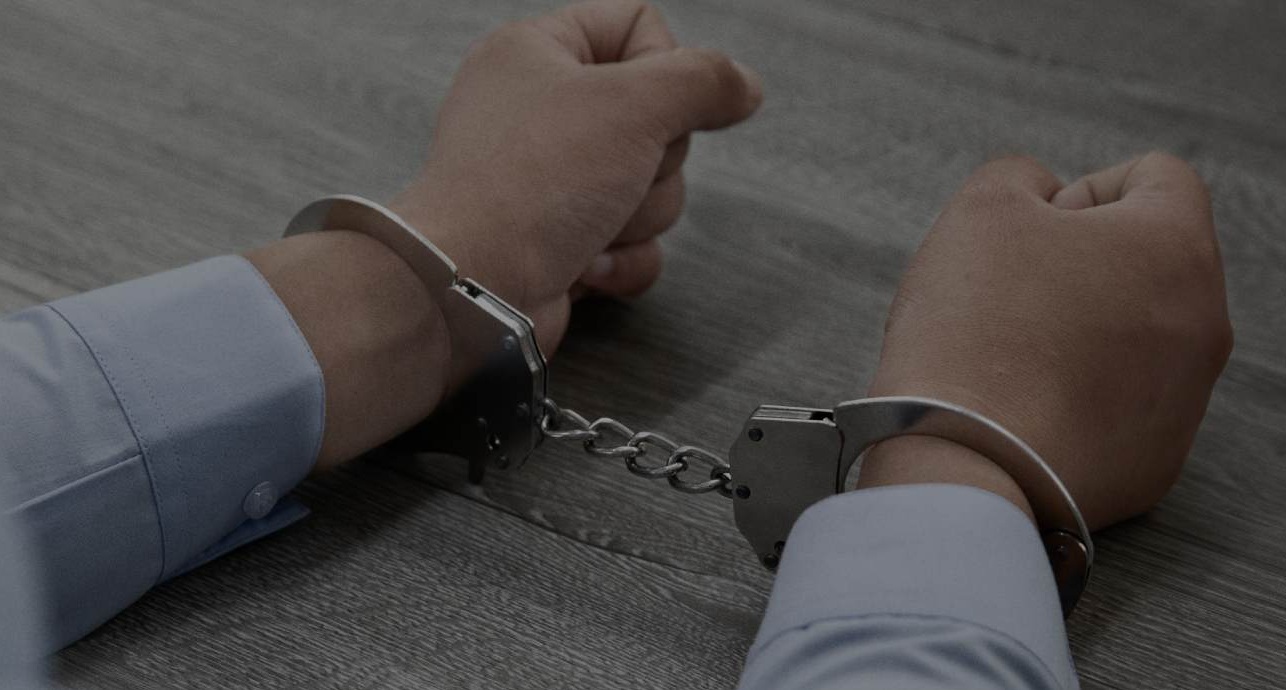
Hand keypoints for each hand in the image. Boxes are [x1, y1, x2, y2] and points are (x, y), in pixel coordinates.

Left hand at [390, 0, 762, 351]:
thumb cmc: (528, 186)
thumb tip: (743, 85)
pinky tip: (585, 264)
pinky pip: (635, 243)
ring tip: (588, 225)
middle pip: (658, 118)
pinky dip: (622, 259)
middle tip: (613, 173)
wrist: (473, 290)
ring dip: (638, 217)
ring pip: (652, 187)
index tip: (650, 103)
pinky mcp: (562, 241)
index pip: (637, 25)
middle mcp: (541, 112)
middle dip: (653, 163)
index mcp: (537, 52)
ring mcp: (551, 182)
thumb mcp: (633, 104)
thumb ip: (704, 80)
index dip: (665, 67)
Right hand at [861, 153, 1232, 529]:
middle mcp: (1204, 324)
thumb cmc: (974, 332)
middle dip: (1080, 266)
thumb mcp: (980, 209)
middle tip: (1008, 295)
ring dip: (1079, 331)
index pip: (1156, 177)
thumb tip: (1044, 199)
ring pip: (1135, 336)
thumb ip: (1021, 177)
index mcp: (1176, 247)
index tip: (1032, 234)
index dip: (1083, 190)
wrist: (965, 464)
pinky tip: (1021, 408)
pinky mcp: (1155, 463)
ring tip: (1009, 356)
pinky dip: (1076, 397)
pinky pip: (1120, 406)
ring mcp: (1186, 401)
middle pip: (1147, 263)